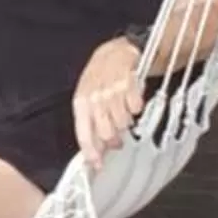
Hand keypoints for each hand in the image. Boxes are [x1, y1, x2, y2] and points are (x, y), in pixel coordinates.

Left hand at [73, 35, 143, 169]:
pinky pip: (135, 106)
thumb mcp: (92, 99)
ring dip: (125, 122)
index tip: (97, 165)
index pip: (84, 131)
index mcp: (81, 101)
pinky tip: (133, 102)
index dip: (91, 151)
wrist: (119, 51)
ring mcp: (111, 88)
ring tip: (126, 116)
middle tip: (119, 139)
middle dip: (113, 139)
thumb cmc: (103, 79)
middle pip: (105, 131)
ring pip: (122, 120)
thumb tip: (97, 153)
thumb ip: (94, 124)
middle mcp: (94, 95)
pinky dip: (136, 107)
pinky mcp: (129, 80)